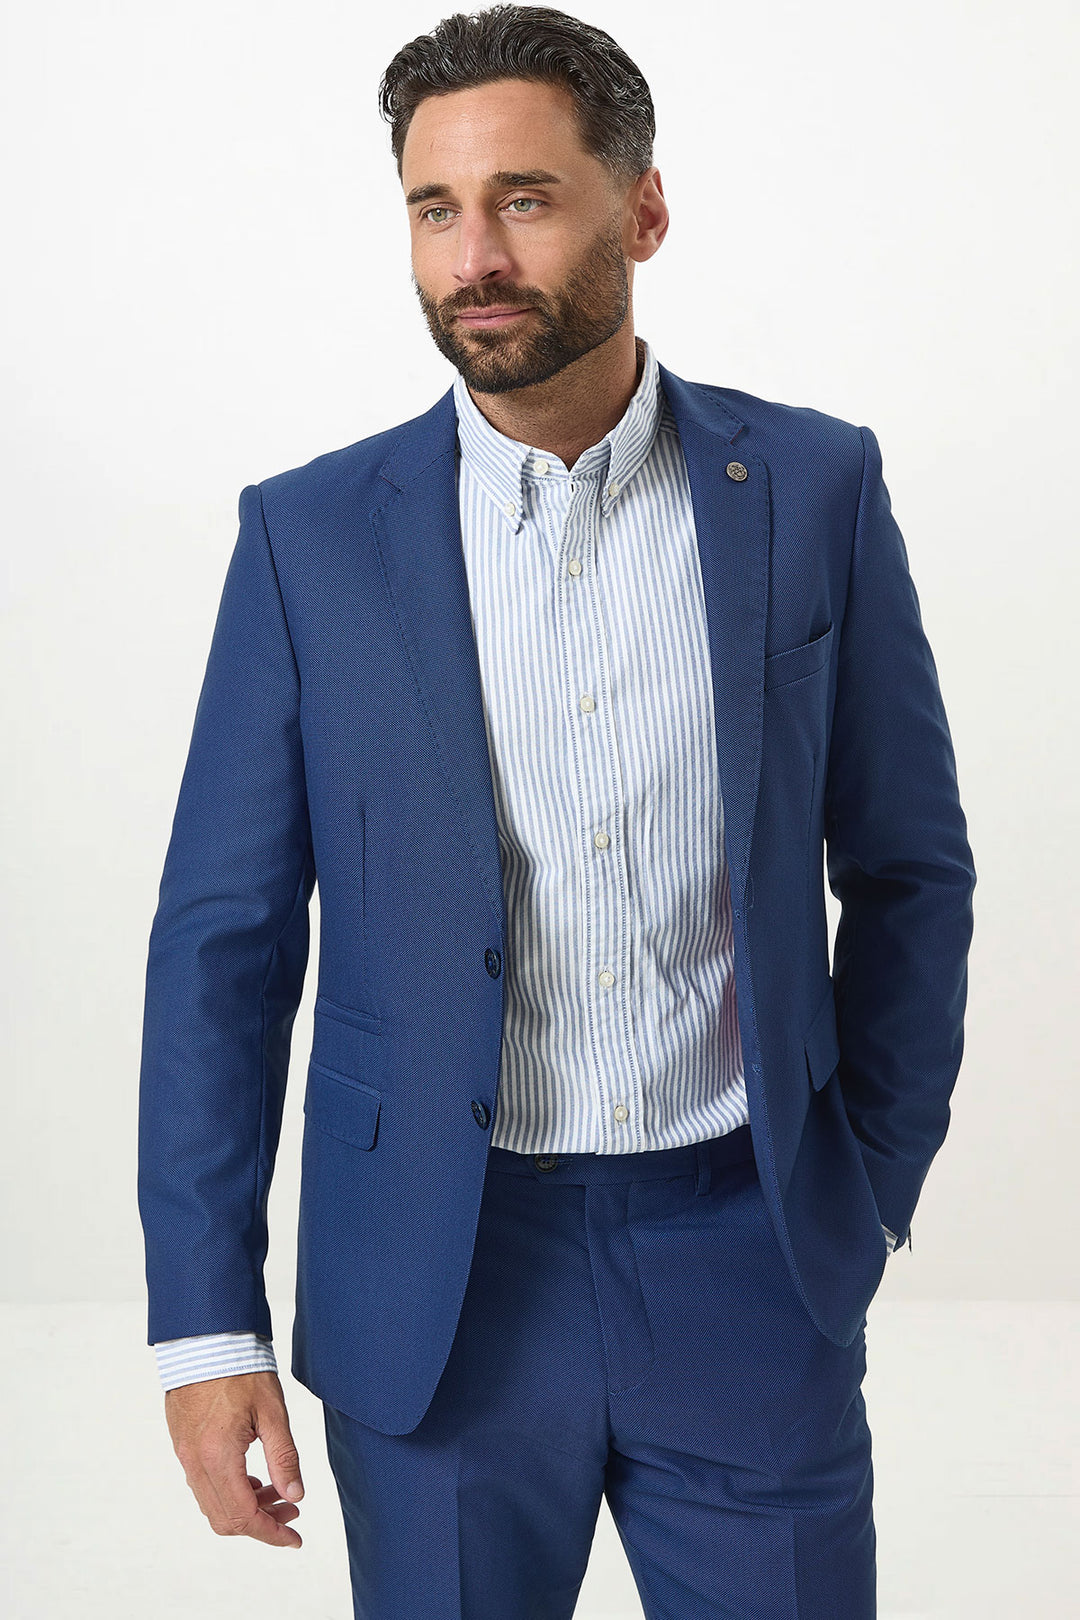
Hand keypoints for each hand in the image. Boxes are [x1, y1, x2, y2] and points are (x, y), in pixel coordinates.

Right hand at [165, 1371, 304, 1547]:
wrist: (206, 1338)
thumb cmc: (240, 1367)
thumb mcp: (272, 1411)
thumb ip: (284, 1457)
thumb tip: (295, 1496)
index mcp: (218, 1456)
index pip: (243, 1516)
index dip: (271, 1533)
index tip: (294, 1538)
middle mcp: (195, 1462)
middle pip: (225, 1519)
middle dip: (261, 1524)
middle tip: (291, 1513)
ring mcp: (185, 1454)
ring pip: (213, 1504)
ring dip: (246, 1508)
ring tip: (278, 1493)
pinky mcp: (183, 1444)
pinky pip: (204, 1484)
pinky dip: (230, 1492)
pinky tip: (253, 1478)